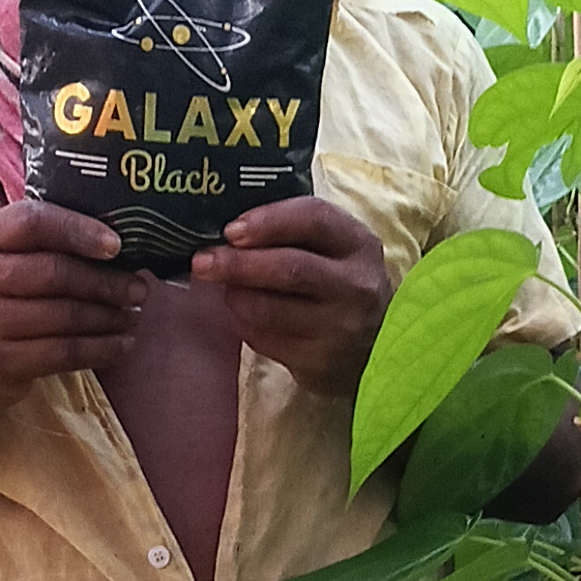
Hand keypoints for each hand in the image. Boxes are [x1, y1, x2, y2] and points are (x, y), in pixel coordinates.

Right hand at [0, 201, 146, 422]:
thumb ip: (38, 246)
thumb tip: (114, 243)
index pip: (32, 221)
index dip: (79, 229)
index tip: (117, 245)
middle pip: (56, 273)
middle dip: (107, 282)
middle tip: (139, 288)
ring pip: (65, 316)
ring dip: (109, 317)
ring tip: (133, 316)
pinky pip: (63, 353)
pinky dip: (100, 349)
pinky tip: (120, 345)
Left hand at [189, 198, 390, 395]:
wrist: (377, 346)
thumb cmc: (341, 284)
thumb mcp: (335, 249)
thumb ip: (293, 232)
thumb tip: (227, 231)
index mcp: (358, 244)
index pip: (314, 219)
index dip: (268, 221)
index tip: (231, 230)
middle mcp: (354, 285)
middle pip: (289, 268)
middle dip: (237, 263)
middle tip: (202, 262)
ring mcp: (339, 328)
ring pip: (269, 309)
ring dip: (236, 296)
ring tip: (226, 289)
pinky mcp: (318, 362)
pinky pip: (264, 340)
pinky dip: (243, 324)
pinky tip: (244, 316)